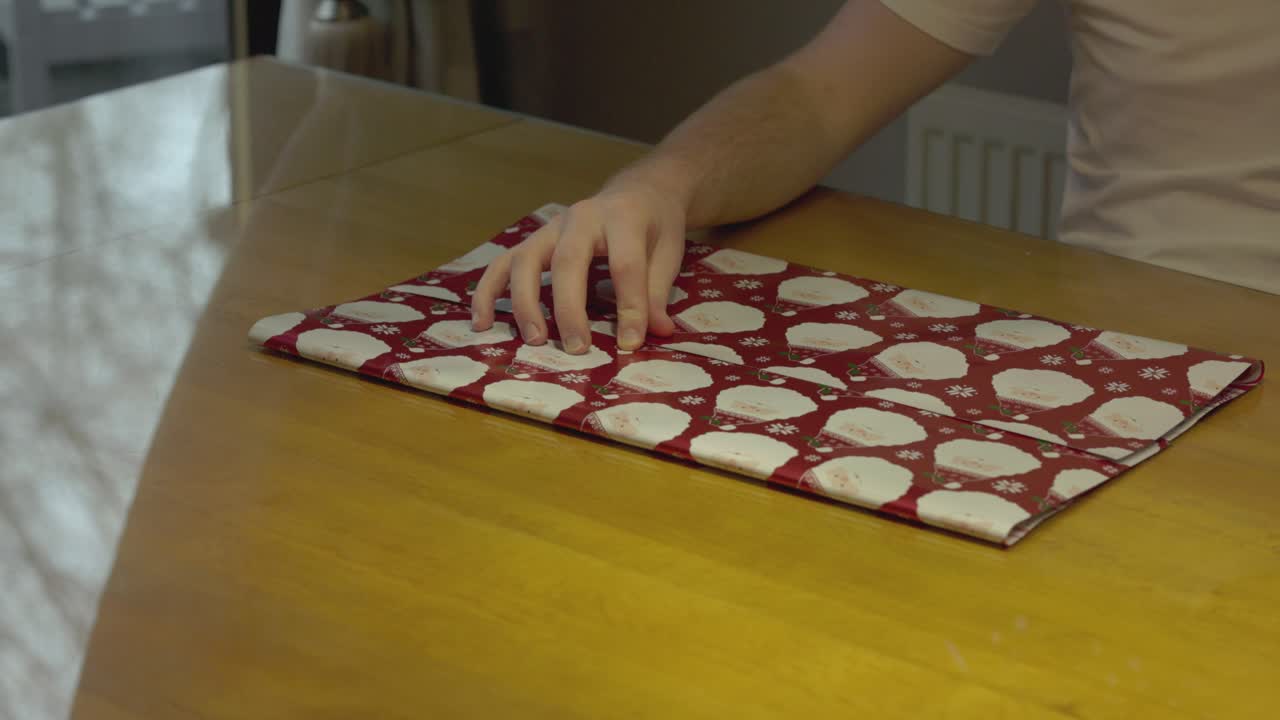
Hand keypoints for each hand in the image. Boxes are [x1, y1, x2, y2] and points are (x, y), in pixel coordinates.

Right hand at [470, 178, 686, 353]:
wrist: (636, 192)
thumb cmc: (654, 227)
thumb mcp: (668, 255)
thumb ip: (657, 294)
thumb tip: (656, 333)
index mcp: (623, 217)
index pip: (624, 264)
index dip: (629, 306)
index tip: (629, 343)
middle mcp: (581, 217)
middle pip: (567, 262)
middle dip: (568, 309)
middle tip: (576, 348)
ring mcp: (551, 228)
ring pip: (526, 261)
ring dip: (525, 303)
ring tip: (534, 340)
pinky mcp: (533, 241)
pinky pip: (502, 264)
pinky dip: (488, 292)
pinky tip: (482, 323)